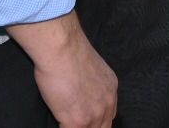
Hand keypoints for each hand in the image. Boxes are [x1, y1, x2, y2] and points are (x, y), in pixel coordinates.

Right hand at [8, 12, 115, 127]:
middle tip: (74, 122)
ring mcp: (94, 114)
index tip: (84, 121)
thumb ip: (91, 86)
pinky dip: (61, 127)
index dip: (96, 122)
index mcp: (111, 89)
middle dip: (89, 127)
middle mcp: (107, 103)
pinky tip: (57, 121)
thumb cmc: (68, 51)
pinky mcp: (77, 121)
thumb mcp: (91, 70)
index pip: (109, 116)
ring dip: (74, 127)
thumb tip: (80, 94)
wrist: (63, 49)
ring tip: (64, 121)